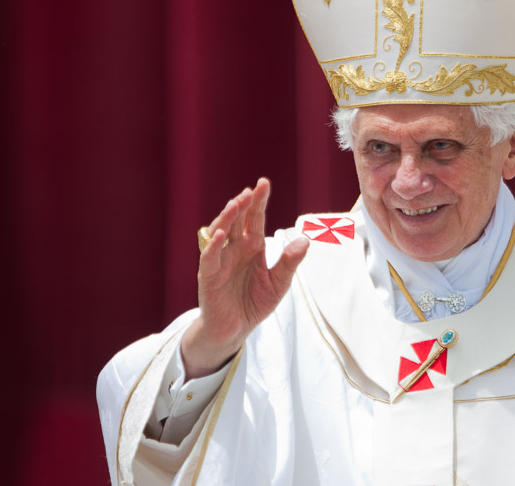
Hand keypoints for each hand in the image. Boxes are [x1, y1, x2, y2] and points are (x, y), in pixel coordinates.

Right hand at [180, 178, 309, 377]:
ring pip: (220, 233)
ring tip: (235, 204)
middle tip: (250, 190)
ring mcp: (220, 261)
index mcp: (252, 247)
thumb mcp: (278, 283)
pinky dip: (213, 246)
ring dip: (227, 218)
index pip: (255, 219)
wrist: (235, 330)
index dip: (259, 201)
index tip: (264, 183)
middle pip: (237, 221)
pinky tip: (220, 234)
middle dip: (242, 204)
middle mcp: (235, 249)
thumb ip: (289, 262)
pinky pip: (209, 258)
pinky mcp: (209, 277)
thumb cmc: (254, 303)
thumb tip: (305, 240)